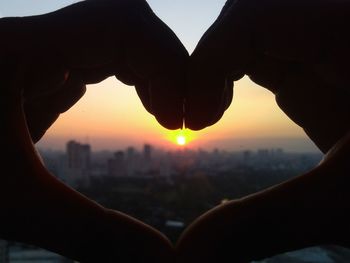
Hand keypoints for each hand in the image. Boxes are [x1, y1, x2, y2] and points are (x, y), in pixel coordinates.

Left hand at [0, 0, 189, 260]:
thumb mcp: (6, 206)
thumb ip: (88, 232)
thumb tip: (161, 258)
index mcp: (15, 51)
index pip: (122, 23)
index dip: (168, 63)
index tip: (176, 120)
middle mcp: (27, 43)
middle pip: (124, 25)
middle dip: (165, 67)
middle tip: (173, 117)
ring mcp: (30, 58)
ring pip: (110, 41)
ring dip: (147, 75)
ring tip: (162, 115)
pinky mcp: (30, 78)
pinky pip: (90, 64)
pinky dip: (125, 82)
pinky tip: (135, 112)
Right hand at [179, 0, 349, 260]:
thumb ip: (266, 222)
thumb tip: (192, 252)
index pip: (257, 14)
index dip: (208, 60)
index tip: (195, 120)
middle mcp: (342, 33)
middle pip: (250, 17)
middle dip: (209, 63)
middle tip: (196, 116)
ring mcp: (331, 52)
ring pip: (254, 37)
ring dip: (217, 73)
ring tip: (204, 115)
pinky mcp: (323, 75)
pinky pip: (264, 60)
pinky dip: (231, 82)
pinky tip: (221, 111)